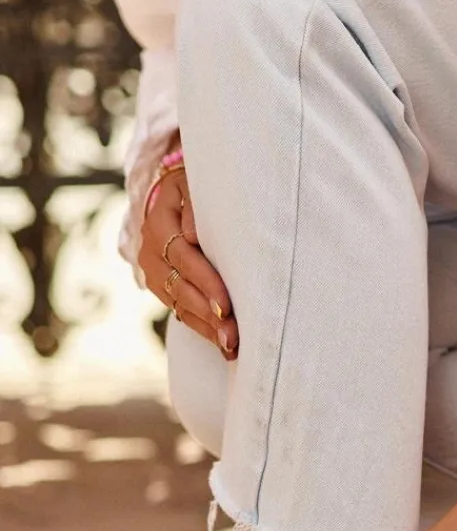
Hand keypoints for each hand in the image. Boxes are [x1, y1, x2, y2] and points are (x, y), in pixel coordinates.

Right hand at [138, 158, 238, 359]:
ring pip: (179, 304)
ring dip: (206, 327)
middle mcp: (150, 250)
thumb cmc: (196, 186)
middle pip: (180, 287)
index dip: (205, 282)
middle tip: (232, 336)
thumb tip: (191, 235)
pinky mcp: (161, 286)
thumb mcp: (195, 184)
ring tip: (231, 347)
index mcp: (159, 221)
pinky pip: (180, 310)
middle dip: (208, 313)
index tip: (227, 306)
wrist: (174, 192)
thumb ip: (195, 206)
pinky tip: (221, 343)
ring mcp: (153, 271)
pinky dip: (201, 327)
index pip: (183, 257)